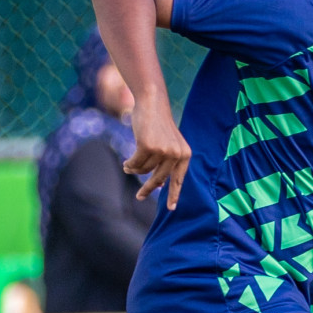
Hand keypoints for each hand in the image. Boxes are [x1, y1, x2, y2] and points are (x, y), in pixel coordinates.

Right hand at [123, 94, 191, 208]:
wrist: (152, 104)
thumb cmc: (159, 125)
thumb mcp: (167, 145)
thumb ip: (166, 163)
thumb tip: (160, 184)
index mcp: (185, 155)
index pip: (179, 179)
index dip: (174, 194)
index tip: (171, 209)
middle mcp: (176, 154)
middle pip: (159, 179)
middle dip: (148, 189)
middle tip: (139, 197)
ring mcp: (162, 150)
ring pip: (144, 170)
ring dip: (135, 169)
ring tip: (129, 165)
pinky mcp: (147, 146)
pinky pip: (135, 164)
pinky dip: (130, 164)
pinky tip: (127, 163)